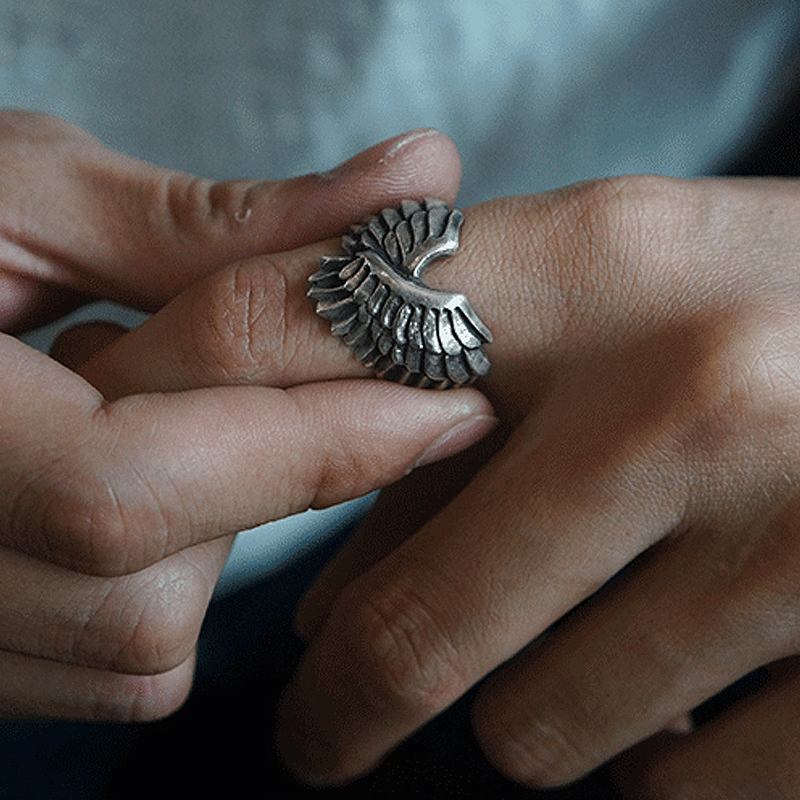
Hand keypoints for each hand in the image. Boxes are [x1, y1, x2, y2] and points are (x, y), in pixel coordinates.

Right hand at [0, 111, 493, 719]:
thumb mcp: (21, 192)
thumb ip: (223, 219)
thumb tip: (420, 175)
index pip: (134, 488)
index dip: (314, 444)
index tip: (452, 402)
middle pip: (147, 598)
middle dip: (252, 492)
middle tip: (287, 388)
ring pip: (136, 650)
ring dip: (208, 537)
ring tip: (176, 425)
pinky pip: (108, 666)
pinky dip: (165, 582)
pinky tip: (146, 486)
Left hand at [277, 176, 799, 796]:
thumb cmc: (765, 318)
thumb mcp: (618, 311)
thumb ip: (458, 431)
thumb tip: (313, 609)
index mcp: (603, 262)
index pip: (318, 330)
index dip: (216, 422)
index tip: (180, 525)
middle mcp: (696, 390)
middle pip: (411, 626)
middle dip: (353, 692)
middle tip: (333, 715)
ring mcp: (798, 534)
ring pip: (532, 728)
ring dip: (529, 703)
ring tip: (596, 629)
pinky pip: (669, 787)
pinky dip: (644, 750)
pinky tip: (692, 671)